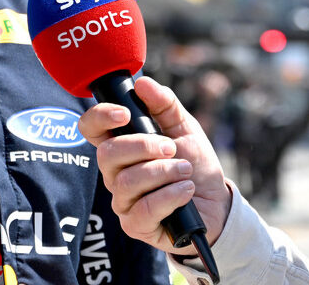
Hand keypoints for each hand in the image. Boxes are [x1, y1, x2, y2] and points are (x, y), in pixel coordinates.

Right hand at [78, 76, 231, 254]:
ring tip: (185, 170)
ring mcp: (123, 201)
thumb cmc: (195, 164)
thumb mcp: (185, 127)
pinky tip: (186, 190)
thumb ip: (165, 105)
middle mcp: (115, 173)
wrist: (217, 203)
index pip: (90, 128)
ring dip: (163, 172)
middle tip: (172, 148)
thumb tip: (143, 83)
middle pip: (107, 154)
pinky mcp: (136, 225)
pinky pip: (144, 209)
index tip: (125, 114)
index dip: (99, 117)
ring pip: (127, 181)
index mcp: (122, 146)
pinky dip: (170, 196)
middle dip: (143, 146)